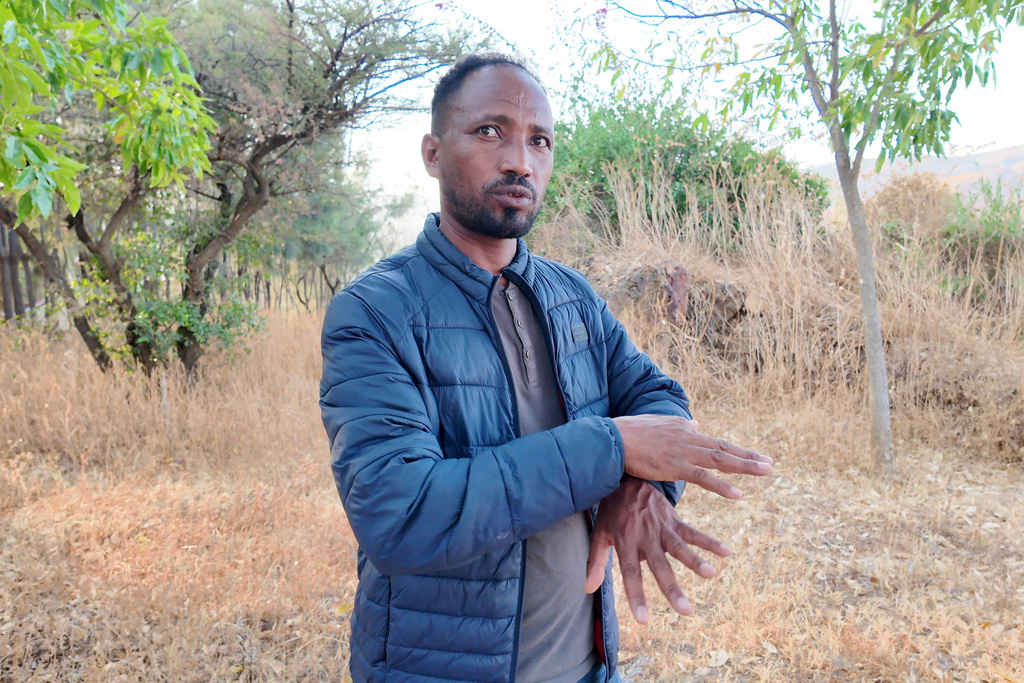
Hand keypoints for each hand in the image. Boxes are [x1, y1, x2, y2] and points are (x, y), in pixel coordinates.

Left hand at [584, 476, 731, 622]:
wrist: (625, 479)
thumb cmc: (611, 512)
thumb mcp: (600, 534)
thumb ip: (595, 562)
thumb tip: (587, 589)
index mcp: (626, 544)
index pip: (630, 574)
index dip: (636, 596)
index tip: (643, 619)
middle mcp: (645, 538)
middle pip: (659, 566)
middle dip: (672, 589)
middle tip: (686, 610)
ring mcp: (661, 528)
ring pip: (679, 547)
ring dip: (695, 561)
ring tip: (710, 574)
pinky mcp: (673, 519)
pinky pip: (693, 531)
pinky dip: (709, 541)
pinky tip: (726, 551)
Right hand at [612, 416, 771, 497]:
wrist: (613, 439)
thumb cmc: (631, 433)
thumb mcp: (659, 425)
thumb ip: (680, 426)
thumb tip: (696, 424)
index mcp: (685, 429)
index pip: (714, 442)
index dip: (735, 450)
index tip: (753, 457)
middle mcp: (688, 437)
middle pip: (724, 448)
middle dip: (748, 456)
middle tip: (770, 463)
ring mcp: (683, 451)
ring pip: (720, 459)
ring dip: (744, 466)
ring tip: (765, 471)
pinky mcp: (675, 466)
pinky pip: (703, 477)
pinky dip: (722, 485)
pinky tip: (738, 494)